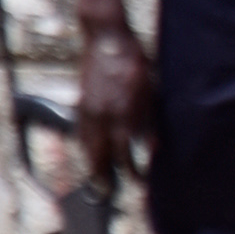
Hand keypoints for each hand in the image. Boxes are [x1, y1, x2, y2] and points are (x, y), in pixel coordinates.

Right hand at [76, 25, 151, 183]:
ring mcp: (87, 110)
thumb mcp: (150, 92)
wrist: (107, 40)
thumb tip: (153, 147)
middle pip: (99, 155)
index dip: (130, 170)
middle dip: (102, 176)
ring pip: (87, 145)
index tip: (137, 181)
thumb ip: (150, 121)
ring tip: (96, 178)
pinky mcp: (81, 103)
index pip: (124, 152)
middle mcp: (101, 115)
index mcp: (121, 113)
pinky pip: (81, 132)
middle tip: (105, 193)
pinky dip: (85, 145)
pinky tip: (89, 151)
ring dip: (91, 163)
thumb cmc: (135, 63)